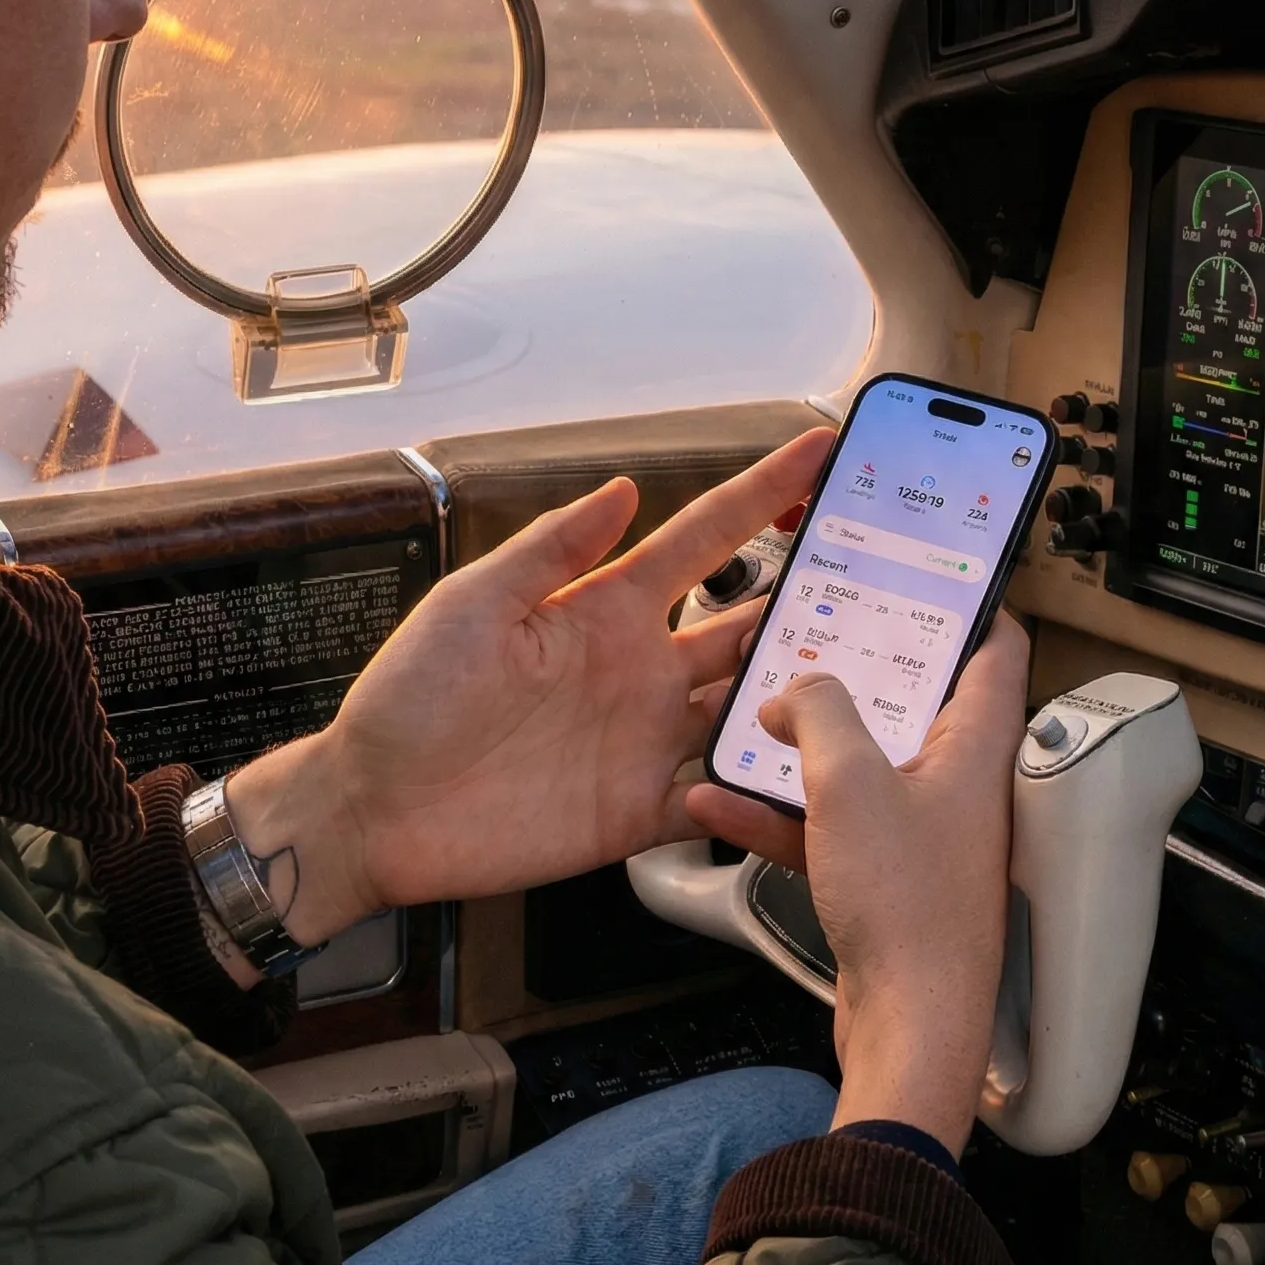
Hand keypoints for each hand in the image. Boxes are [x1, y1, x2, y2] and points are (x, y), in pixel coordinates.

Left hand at [224, 427, 831, 951]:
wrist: (375, 810)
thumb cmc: (408, 700)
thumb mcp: (473, 604)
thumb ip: (553, 549)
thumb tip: (622, 487)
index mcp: (604, 609)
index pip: (705, 539)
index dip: (763, 493)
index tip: (820, 453)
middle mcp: (638, 669)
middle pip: (749, 623)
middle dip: (815, 597)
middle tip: (890, 578)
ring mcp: (643, 739)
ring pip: (749, 707)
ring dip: (804, 693)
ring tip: (874, 677)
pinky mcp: (636, 810)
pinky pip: (716, 796)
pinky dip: (759, 788)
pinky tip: (807, 780)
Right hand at [686, 612, 1028, 1156]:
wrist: (910, 1026)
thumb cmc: (909, 911)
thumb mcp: (849, 783)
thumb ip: (819, 712)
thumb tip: (798, 686)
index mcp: (976, 745)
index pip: (995, 647)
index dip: (963, 603)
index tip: (918, 574)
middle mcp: (959, 784)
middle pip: (910, 702)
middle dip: (848, 672)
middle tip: (802, 638)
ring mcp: (923, 833)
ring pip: (859, 764)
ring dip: (799, 746)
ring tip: (742, 720)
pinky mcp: (887, 879)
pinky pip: (830, 824)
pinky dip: (781, 812)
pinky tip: (723, 804)